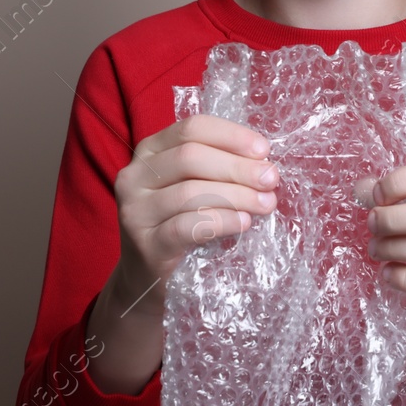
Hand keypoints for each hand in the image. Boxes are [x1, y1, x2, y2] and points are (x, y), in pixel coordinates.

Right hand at [111, 113, 280, 312]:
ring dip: (236, 195)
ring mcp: (135, 211)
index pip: (192, 128)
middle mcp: (135, 176)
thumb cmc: (179, 223)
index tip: (264, 150)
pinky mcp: (145, 244)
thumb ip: (218, 168)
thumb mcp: (193, 186)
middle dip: (238, 167)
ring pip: (189, 192)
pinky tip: (244, 222)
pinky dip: (220, 221)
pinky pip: (186, 226)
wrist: (147, 276)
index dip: (231, 135)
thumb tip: (264, 164)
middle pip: (191, 157)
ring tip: (265, 203)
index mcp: (150, 151)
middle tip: (271, 179)